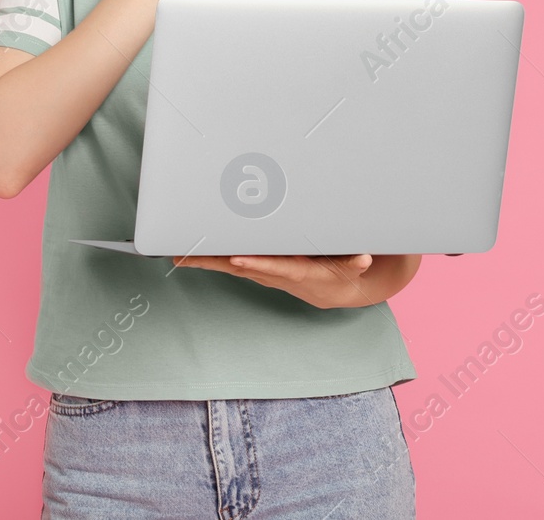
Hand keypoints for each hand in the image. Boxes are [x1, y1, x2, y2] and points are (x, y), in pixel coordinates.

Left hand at [173, 254, 375, 308]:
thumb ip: (357, 263)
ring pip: (233, 265)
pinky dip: (212, 258)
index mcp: (299, 272)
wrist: (337, 290)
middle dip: (215, 261)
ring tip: (179, 253)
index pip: (275, 267)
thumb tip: (364, 258)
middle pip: (242, 267)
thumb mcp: (356, 268)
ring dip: (206, 260)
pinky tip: (191, 254)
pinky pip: (233, 263)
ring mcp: (266, 272)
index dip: (257, 264)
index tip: (237, 260)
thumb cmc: (345, 272)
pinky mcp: (261, 268)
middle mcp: (277, 274)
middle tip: (187, 255)